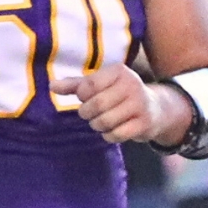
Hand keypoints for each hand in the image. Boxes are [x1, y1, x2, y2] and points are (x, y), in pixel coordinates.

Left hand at [51, 66, 191, 145]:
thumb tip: (51, 86)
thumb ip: (76, 85)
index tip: (86, 98)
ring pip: (105, 121)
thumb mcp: (100, 85)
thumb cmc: (120, 94)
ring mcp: (140, 105)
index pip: (89, 86)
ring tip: (101, 122)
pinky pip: (116, 134)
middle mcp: (132, 85)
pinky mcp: (144, 124)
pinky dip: (109, 135)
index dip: (82, 96)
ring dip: (97, 125)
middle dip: (87, 113)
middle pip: (96, 105)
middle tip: (89, 114)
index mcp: (119, 71)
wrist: (155, 108)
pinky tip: (112, 131)